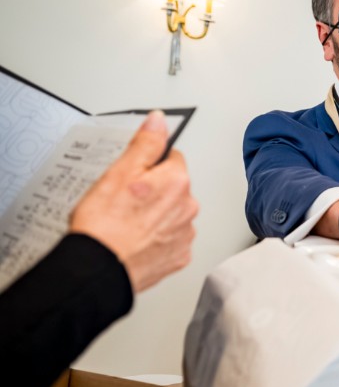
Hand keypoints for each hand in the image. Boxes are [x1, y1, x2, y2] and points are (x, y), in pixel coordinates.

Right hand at [68, 111, 196, 292]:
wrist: (102, 266)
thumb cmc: (106, 221)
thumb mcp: (121, 170)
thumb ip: (146, 143)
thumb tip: (160, 120)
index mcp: (178, 182)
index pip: (172, 158)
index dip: (150, 163)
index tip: (135, 172)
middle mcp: (189, 208)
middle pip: (174, 187)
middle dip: (154, 189)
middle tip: (127, 198)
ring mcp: (185, 235)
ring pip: (173, 213)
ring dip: (157, 213)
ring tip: (129, 220)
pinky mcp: (179, 256)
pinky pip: (171, 238)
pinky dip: (157, 236)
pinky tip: (138, 237)